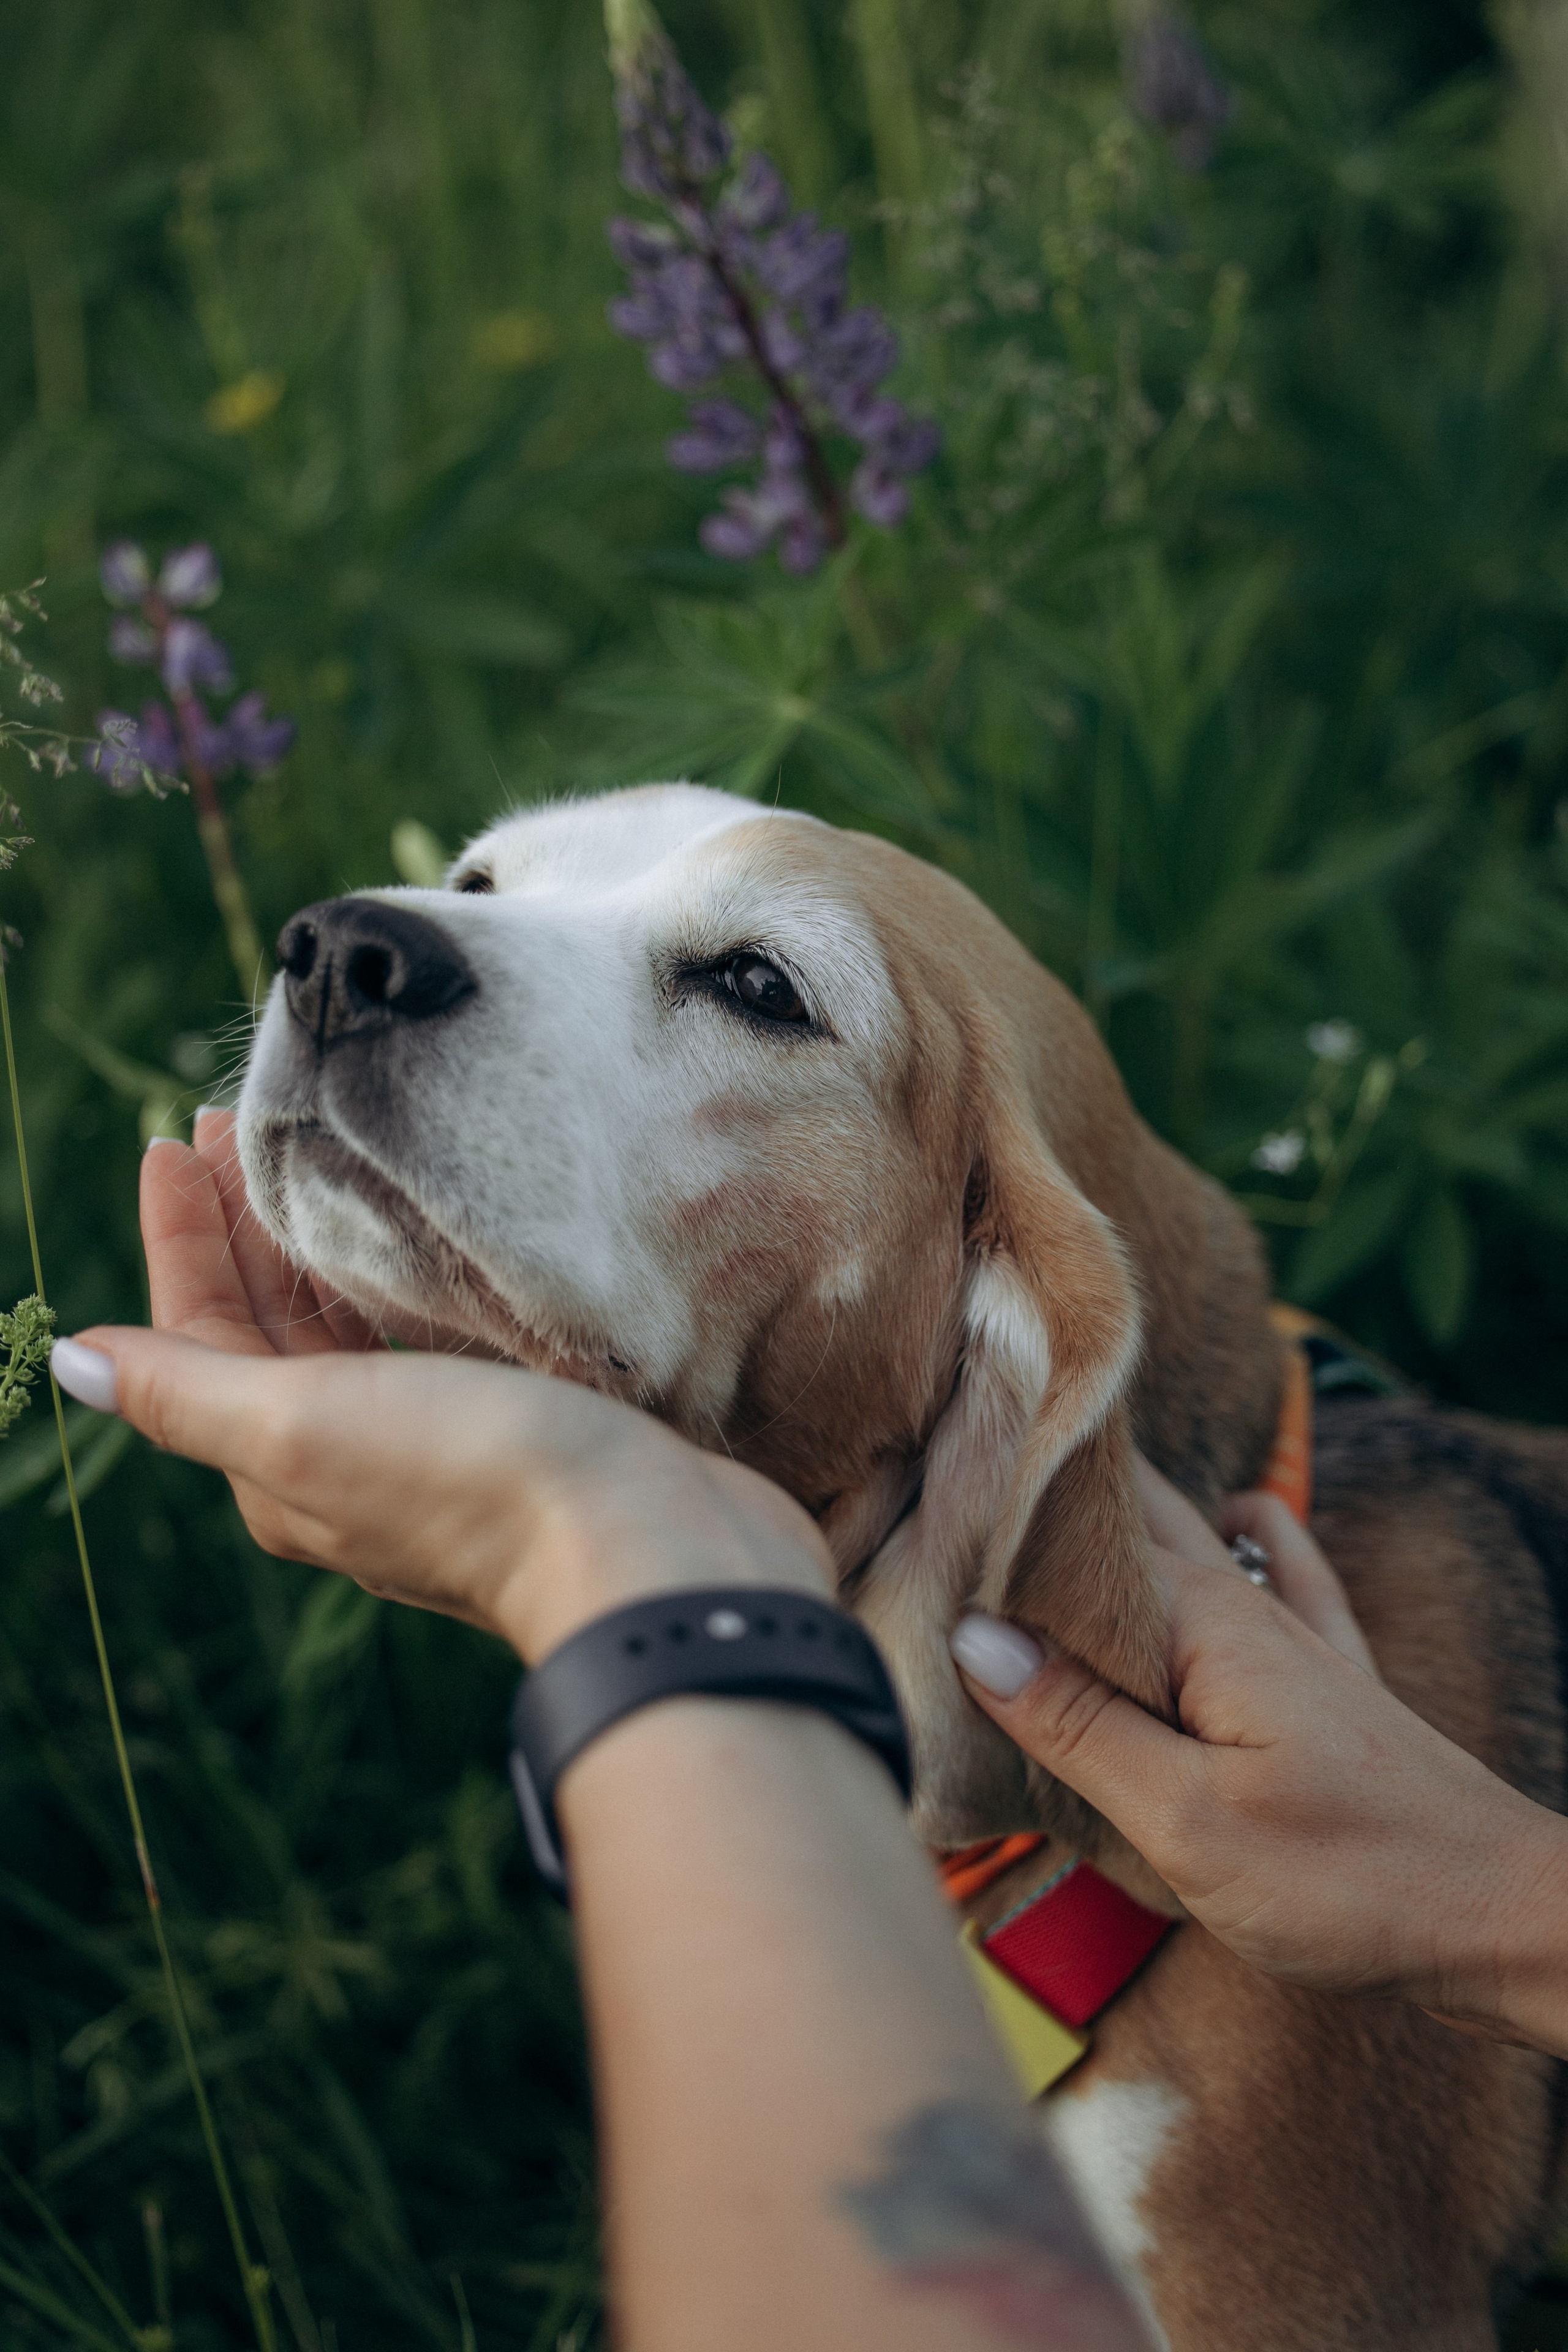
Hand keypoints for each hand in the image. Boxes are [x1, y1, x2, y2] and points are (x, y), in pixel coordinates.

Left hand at [50, 1116, 830, 1663]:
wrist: (650, 1552)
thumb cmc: (476, 1481)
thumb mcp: (304, 1425)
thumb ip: (188, 1390)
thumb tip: (68, 1362)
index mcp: (281, 1464)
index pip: (198, 1330)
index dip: (180, 1234)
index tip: (172, 1139)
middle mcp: (345, 1458)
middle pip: (267, 1325)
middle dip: (245, 1226)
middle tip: (238, 1123)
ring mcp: (432, 1445)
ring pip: (345, 1327)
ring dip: (318, 1243)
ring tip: (314, 1156)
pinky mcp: (511, 1426)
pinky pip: (426, 1338)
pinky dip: (399, 1277)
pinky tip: (418, 1231)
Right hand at [950, 1462, 1567, 2053]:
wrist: (1497, 1916)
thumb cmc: (1351, 1881)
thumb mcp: (1187, 1823)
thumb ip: (1079, 1726)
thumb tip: (974, 1635)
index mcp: (1201, 1622)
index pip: (1070, 1546)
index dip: (991, 1523)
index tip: (911, 1505)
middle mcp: (1242, 1606)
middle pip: (1128, 1523)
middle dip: (1041, 1510)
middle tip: (946, 1489)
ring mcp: (1293, 1634)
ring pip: (1190, 1540)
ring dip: (1122, 1519)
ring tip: (1043, 1490)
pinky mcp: (1329, 1674)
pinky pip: (1276, 1572)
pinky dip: (1244, 1535)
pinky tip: (1238, 1516)